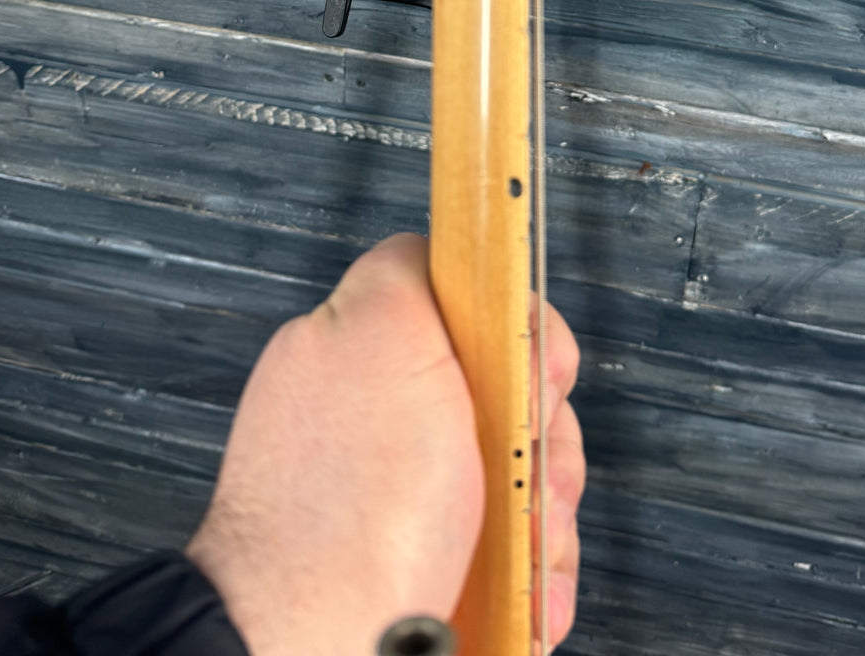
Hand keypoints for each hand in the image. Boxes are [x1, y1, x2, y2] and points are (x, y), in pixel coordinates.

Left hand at [186, 233, 583, 655]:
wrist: (315, 650)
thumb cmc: (351, 509)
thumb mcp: (380, 331)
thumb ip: (405, 269)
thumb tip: (445, 249)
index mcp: (367, 358)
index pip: (474, 312)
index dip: (522, 337)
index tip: (539, 376)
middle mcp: (386, 426)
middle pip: (511, 401)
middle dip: (547, 440)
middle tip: (535, 473)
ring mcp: (406, 504)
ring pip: (519, 481)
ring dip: (549, 513)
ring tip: (534, 548)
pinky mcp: (429, 571)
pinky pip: (509, 555)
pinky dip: (532, 572)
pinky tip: (530, 590)